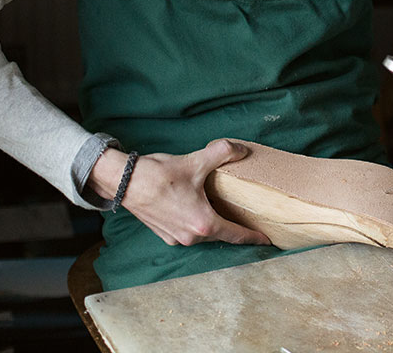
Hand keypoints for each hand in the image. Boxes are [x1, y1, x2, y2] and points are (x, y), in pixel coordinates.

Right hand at [91, 139, 271, 246]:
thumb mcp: (197, 161)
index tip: (267, 241)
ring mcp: (175, 238)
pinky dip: (198, 224)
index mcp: (203, 224)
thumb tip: (242, 150)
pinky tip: (200, 210)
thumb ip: (224, 152)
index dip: (253, 238)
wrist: (124, 182)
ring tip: (225, 213)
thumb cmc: (159, 175)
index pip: (236, 235)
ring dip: (214, 225)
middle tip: (250, 220)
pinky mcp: (164, 234)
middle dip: (235, 228)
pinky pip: (188, 231)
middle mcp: (190, 237)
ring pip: (204, 234)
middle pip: (221, 234)